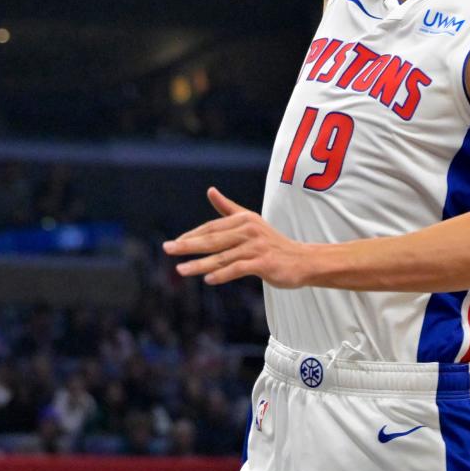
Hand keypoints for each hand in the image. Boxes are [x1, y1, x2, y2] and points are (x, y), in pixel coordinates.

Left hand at [162, 187, 309, 286]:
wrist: (302, 260)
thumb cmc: (272, 242)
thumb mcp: (251, 222)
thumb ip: (228, 208)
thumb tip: (210, 190)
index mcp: (244, 219)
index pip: (212, 227)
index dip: (192, 235)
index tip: (175, 243)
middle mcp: (249, 230)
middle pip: (213, 239)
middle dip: (188, 245)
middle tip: (167, 249)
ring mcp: (257, 246)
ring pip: (222, 256)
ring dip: (200, 264)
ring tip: (181, 270)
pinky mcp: (264, 262)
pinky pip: (239, 269)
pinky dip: (223, 274)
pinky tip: (208, 280)